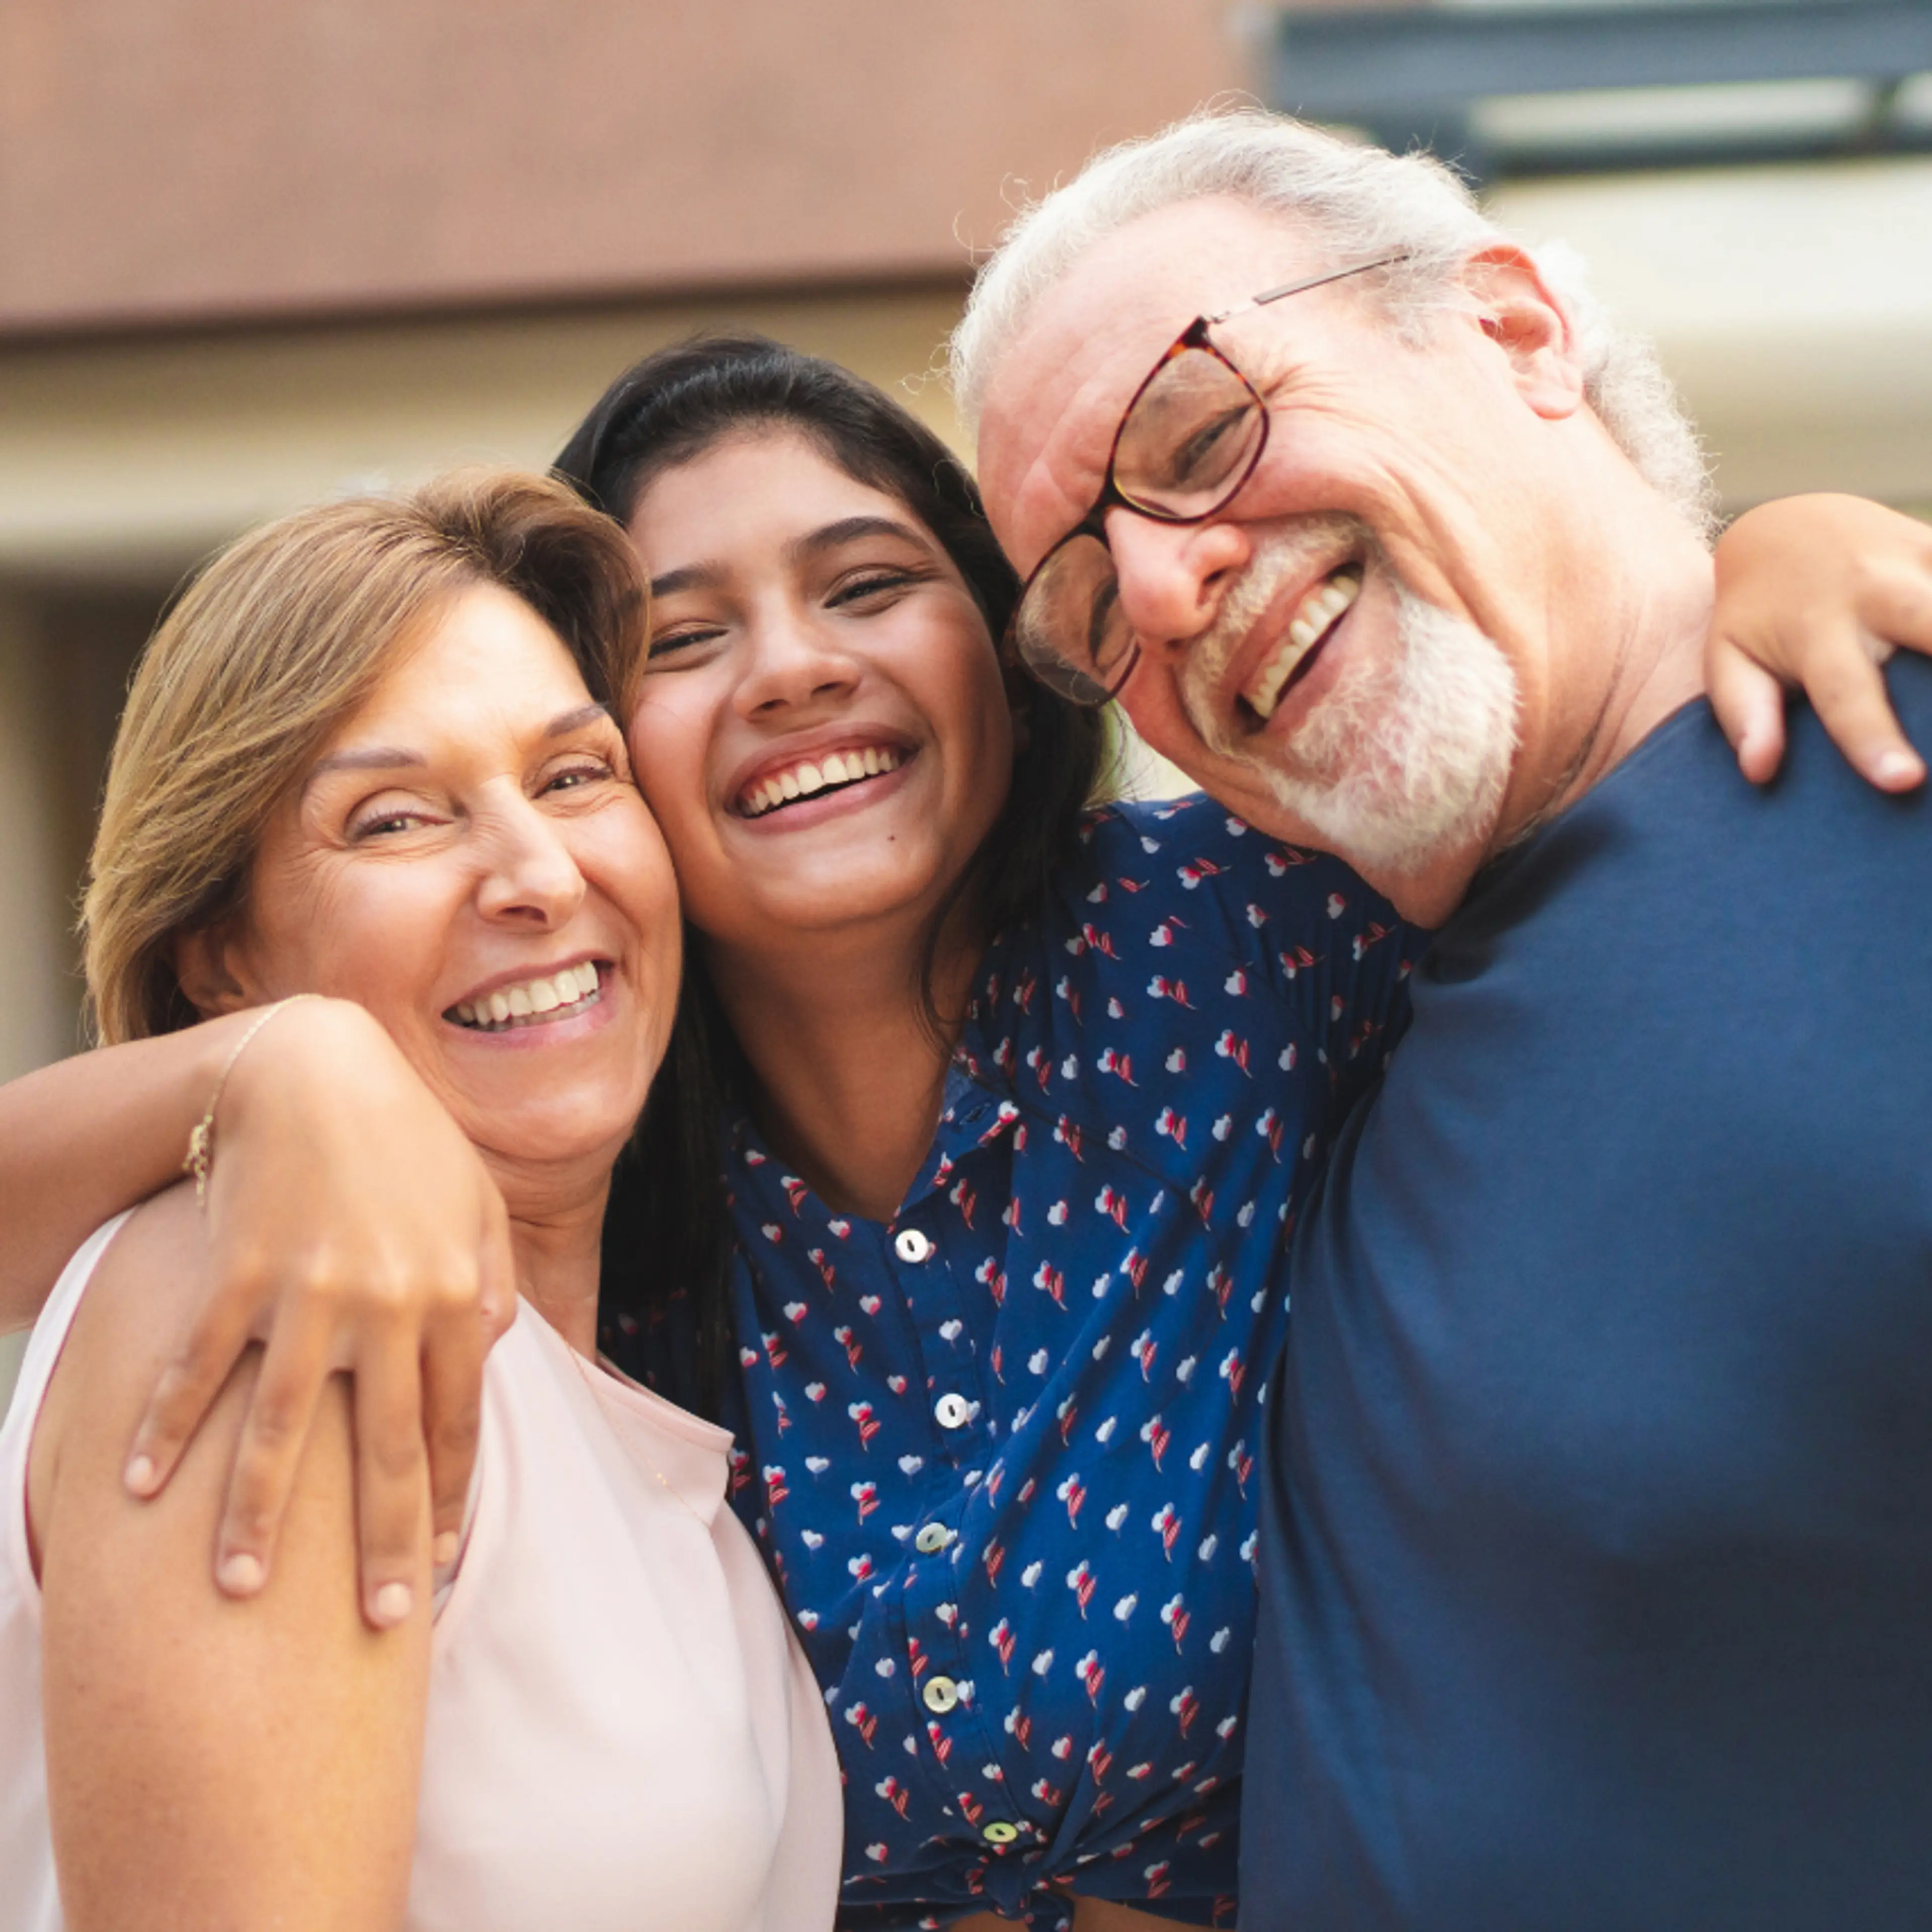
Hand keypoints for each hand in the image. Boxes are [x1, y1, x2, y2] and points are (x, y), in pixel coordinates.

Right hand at [121, 998, 514, 1627]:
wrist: (317, 1070)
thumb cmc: (406, 1139)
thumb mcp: (475, 1203)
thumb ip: (492, 1280)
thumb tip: (497, 1349)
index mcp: (449, 1298)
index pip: (453, 1426)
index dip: (445, 1500)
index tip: (438, 1563)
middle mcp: (386, 1310)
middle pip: (383, 1452)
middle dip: (379, 1544)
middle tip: (378, 1622)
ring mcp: (307, 1297)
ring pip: (280, 1431)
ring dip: (255, 1518)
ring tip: (237, 1594)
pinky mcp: (237, 1276)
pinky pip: (198, 1367)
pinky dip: (165, 1427)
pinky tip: (134, 1487)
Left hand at [1708, 494, 1931, 789]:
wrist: (1782, 530)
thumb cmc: (1756, 617)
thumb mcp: (1730, 661)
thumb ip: (1744, 715)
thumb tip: (1758, 769)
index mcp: (1818, 630)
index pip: (1849, 695)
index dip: (1875, 739)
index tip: (1904, 782)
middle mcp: (1875, 591)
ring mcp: (1921, 560)